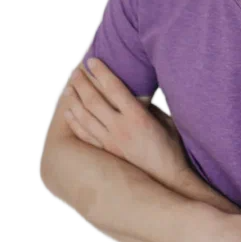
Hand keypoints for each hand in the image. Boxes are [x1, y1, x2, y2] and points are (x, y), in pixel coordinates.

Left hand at [63, 59, 189, 180]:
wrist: (167, 181)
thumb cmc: (171, 150)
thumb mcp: (166, 122)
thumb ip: (149, 108)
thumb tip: (138, 96)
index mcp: (137, 117)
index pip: (114, 88)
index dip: (102, 72)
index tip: (92, 61)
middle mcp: (120, 128)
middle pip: (94, 100)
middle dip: (83, 83)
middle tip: (76, 71)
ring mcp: (110, 142)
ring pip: (85, 117)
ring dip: (75, 100)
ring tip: (69, 88)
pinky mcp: (106, 154)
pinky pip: (85, 135)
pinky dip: (75, 122)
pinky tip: (69, 113)